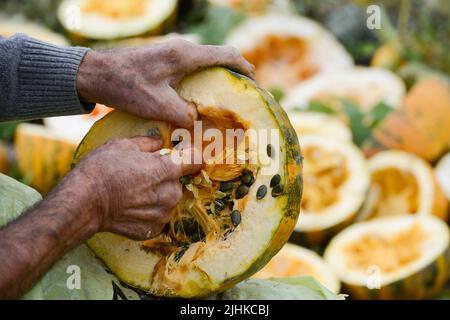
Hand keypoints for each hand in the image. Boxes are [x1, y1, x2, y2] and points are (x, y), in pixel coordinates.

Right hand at [73, 136, 201, 239]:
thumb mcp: (123, 145)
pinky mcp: (153, 229)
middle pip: (178, 181)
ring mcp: (163, 214)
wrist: (83, 203)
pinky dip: (149, 212)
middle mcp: (171, 194)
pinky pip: (158, 216)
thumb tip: (159, 142)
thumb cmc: (101, 170)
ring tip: (134, 192)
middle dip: (166, 177)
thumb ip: (148, 143)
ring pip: (169, 200)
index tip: (182, 152)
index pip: (196, 160)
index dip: (190, 154)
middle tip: (143, 175)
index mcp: (168, 170)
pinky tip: (131, 207)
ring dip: (158, 195)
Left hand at [76, 39, 254, 127]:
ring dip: (218, 73)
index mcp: (185, 56)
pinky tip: (200, 92)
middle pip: (219, 55)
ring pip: (205, 59)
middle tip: (242, 92)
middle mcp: (182, 49)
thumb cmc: (127, 88)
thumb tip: (197, 123)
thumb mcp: (158, 106)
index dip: (244, 67)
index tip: (254, 82)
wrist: (96, 73)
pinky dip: (203, 74)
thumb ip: (183, 116)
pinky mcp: (164, 56)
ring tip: (225, 94)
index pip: (226, 55)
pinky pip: (193, 63)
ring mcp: (172, 50)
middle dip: (234, 71)